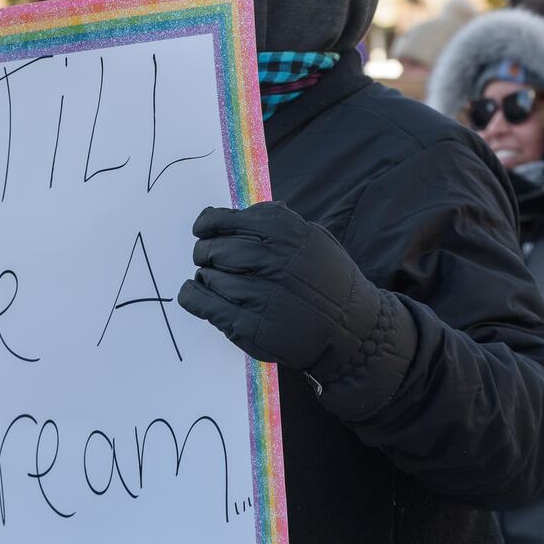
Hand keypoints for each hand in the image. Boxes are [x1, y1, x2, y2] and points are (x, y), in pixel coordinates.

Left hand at [176, 203, 389, 381]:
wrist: (350, 329)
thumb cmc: (327, 280)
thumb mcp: (311, 238)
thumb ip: (274, 222)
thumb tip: (229, 214)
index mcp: (284, 231)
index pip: (224, 220)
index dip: (207, 224)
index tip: (202, 230)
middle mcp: (270, 259)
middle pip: (211, 249)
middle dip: (205, 253)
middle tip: (210, 259)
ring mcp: (258, 294)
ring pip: (206, 276)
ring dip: (207, 277)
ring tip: (221, 282)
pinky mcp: (247, 325)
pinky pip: (201, 303)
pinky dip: (193, 296)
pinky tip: (199, 294)